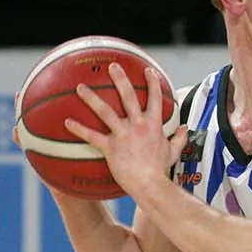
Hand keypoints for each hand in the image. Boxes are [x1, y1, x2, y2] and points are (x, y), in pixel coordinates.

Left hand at [64, 62, 184, 199]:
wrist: (149, 184)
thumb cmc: (160, 170)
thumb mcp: (173, 152)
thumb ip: (178, 138)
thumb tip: (184, 129)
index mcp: (153, 125)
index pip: (155, 98)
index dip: (152, 83)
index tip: (148, 71)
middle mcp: (138, 125)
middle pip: (128, 96)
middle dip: (120, 79)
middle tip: (112, 67)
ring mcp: (123, 135)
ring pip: (105, 111)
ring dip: (92, 98)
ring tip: (80, 87)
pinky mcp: (110, 147)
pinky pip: (92, 136)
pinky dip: (79, 129)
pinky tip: (67, 122)